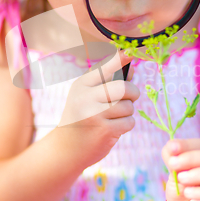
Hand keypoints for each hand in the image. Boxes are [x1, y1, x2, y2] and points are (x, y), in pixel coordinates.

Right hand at [58, 50, 139, 168]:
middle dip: (133, 93)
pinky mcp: (104, 131)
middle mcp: (86, 97)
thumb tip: (132, 69)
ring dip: (127, 112)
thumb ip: (108, 82)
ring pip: (129, 106)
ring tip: (114, 117)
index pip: (105, 68)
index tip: (131, 52)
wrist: (66, 148)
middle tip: (130, 97)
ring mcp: (95, 115)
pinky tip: (114, 128)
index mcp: (82, 85)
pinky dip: (126, 125)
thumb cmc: (82, 117)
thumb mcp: (86, 96)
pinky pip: (129, 122)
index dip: (120, 59)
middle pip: (124, 88)